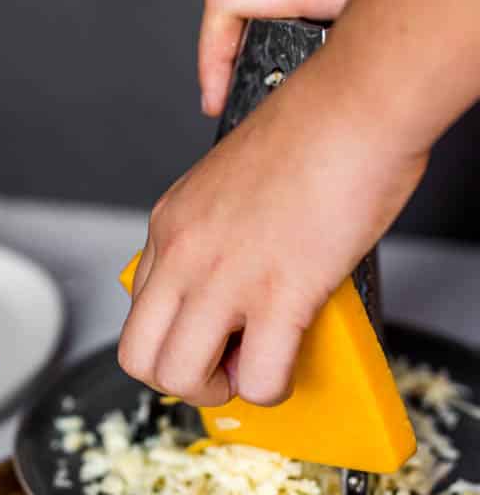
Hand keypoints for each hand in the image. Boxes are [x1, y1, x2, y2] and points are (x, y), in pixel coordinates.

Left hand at [118, 56, 426, 406]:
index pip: (140, 308)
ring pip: (178, 378)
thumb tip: (243, 269)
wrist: (356, 103)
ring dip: (219, 391)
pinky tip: (289, 363)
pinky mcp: (276, 293)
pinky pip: (257, 380)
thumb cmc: (314, 127)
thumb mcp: (233, 178)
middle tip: (225, 366)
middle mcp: (182, 251)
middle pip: (139, 355)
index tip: (210, 337)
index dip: (175, 336)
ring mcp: (223, 275)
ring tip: (253, 368)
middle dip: (181, 378)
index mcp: (170, 222)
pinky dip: (273, 388)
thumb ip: (222, 229)